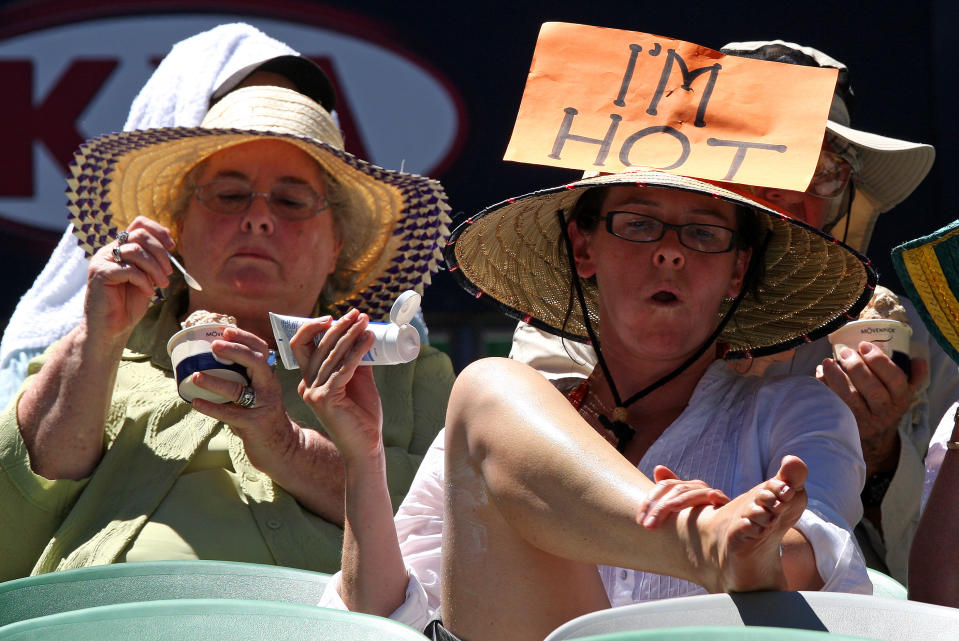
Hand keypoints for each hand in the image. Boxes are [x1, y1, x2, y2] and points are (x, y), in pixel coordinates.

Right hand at [85, 216, 175, 344]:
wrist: (112, 327)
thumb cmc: (129, 303)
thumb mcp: (147, 277)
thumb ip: (153, 261)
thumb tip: (169, 245)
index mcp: (121, 248)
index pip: (138, 223)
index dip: (158, 230)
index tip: (172, 245)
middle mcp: (110, 250)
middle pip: (139, 234)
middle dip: (160, 253)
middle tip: (169, 272)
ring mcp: (102, 260)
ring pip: (135, 251)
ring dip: (154, 268)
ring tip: (163, 284)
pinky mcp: (100, 273)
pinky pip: (128, 269)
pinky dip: (143, 280)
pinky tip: (148, 291)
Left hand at [190, 326, 298, 475]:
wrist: (283, 448)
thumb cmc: (262, 417)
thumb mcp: (256, 394)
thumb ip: (241, 380)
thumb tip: (208, 363)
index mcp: (268, 377)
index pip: (261, 350)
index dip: (245, 338)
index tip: (226, 329)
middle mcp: (269, 388)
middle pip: (257, 362)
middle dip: (236, 351)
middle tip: (214, 346)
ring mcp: (264, 406)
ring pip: (240, 389)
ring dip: (215, 381)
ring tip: (196, 376)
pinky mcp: (255, 424)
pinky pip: (231, 414)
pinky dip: (211, 408)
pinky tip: (196, 403)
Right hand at [291, 309, 383, 464]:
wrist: (366, 445)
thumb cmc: (362, 415)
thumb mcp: (357, 380)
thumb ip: (354, 361)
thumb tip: (362, 335)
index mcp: (310, 379)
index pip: (301, 345)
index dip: (314, 327)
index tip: (336, 316)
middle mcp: (307, 384)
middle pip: (317, 346)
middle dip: (339, 326)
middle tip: (358, 313)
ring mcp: (314, 392)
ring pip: (331, 355)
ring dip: (350, 335)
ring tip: (366, 322)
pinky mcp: (325, 399)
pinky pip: (343, 369)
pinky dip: (357, 352)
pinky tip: (369, 340)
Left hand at [636, 465, 730, 529]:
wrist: (724, 529)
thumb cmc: (696, 519)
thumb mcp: (678, 508)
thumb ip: (666, 492)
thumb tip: (658, 467)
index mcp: (684, 487)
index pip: (664, 486)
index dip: (650, 501)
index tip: (640, 520)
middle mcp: (697, 487)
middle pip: (676, 490)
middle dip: (660, 507)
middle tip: (648, 526)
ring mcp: (712, 495)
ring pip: (695, 493)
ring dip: (681, 501)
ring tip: (669, 507)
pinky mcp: (727, 506)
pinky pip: (723, 499)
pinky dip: (718, 497)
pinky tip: (712, 497)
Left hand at [817, 341, 927, 475]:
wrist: (874, 439)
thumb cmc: (886, 407)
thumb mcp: (903, 394)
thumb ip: (913, 377)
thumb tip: (918, 360)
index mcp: (900, 400)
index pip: (895, 379)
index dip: (880, 361)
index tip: (864, 346)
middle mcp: (884, 412)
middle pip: (873, 389)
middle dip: (857, 367)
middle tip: (844, 352)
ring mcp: (863, 420)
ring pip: (850, 398)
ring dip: (836, 377)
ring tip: (828, 361)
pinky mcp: (844, 424)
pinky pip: (833, 404)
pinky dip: (824, 387)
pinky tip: (820, 373)